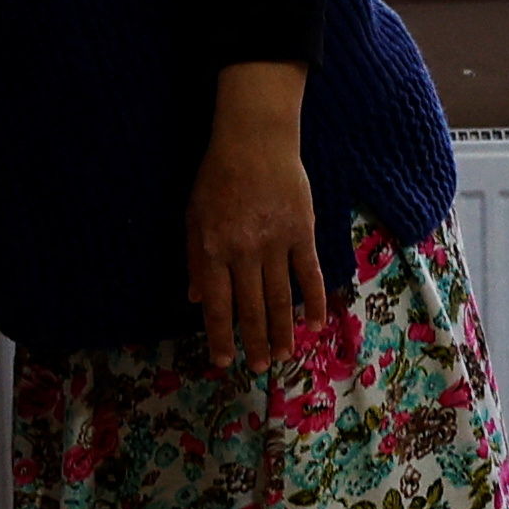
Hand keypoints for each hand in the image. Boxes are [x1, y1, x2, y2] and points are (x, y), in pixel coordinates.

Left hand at [189, 66, 327, 367]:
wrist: (254, 141)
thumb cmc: (217, 176)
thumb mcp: (194, 216)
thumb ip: (196, 259)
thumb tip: (197, 298)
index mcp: (215, 250)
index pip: (219, 304)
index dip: (221, 336)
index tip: (224, 361)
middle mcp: (245, 252)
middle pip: (251, 307)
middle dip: (256, 341)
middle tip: (262, 366)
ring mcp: (276, 243)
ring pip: (280, 296)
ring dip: (283, 329)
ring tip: (286, 355)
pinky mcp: (302, 232)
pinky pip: (308, 273)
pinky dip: (312, 300)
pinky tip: (314, 323)